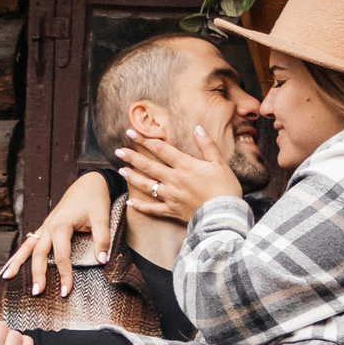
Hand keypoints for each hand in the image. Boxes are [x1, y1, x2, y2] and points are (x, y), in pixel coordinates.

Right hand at [0, 170, 113, 296]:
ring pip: (28, 247)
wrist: (89, 183)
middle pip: (39, 254)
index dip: (64, 275)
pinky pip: (30, 242)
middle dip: (37, 274)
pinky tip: (14, 263)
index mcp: (60, 225)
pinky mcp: (46, 227)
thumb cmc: (95, 200)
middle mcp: (48, 226)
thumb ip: (102, 239)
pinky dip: (21, 253)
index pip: (61, 256)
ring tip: (7, 278)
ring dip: (18, 262)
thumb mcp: (102, 218)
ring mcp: (45, 226)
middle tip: (36, 292)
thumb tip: (102, 261)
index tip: (66, 291)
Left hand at [115, 124, 242, 223]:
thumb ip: (207, 145)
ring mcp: (171, 196)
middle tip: (118, 151)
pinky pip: (153, 209)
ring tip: (120, 171)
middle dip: (132, 157)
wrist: (224, 216)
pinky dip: (141, 206)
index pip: (160, 149)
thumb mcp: (219, 163)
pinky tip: (130, 202)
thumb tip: (198, 128)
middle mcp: (174, 179)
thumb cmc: (225, 188)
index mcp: (185, 165)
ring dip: (133, 178)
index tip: (131, 132)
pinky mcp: (172, 211)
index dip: (144, 140)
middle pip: (149, 166)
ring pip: (147, 186)